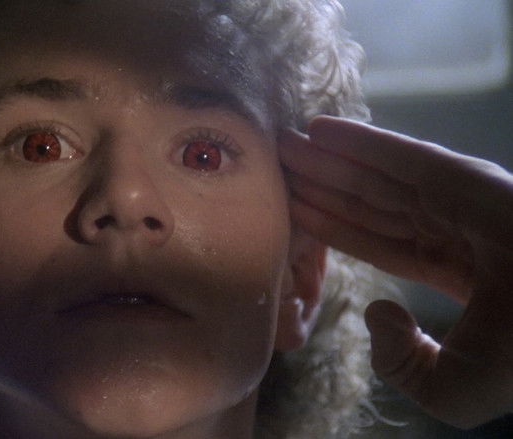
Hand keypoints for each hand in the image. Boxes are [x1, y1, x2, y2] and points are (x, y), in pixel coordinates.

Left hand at [279, 116, 512, 428]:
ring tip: (284, 144)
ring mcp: (458, 202)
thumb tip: (375, 311)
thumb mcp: (448, 389)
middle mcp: (451, 230)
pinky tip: (320, 130)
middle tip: (276, 164)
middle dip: (321, 183)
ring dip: (328, 159)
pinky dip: (358, 141)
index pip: (378, 242)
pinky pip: (399, 157)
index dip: (333, 225)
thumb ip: (399, 365)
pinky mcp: (463, 177)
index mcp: (451, 270)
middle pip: (368, 203)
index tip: (294, 207)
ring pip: (376, 178)